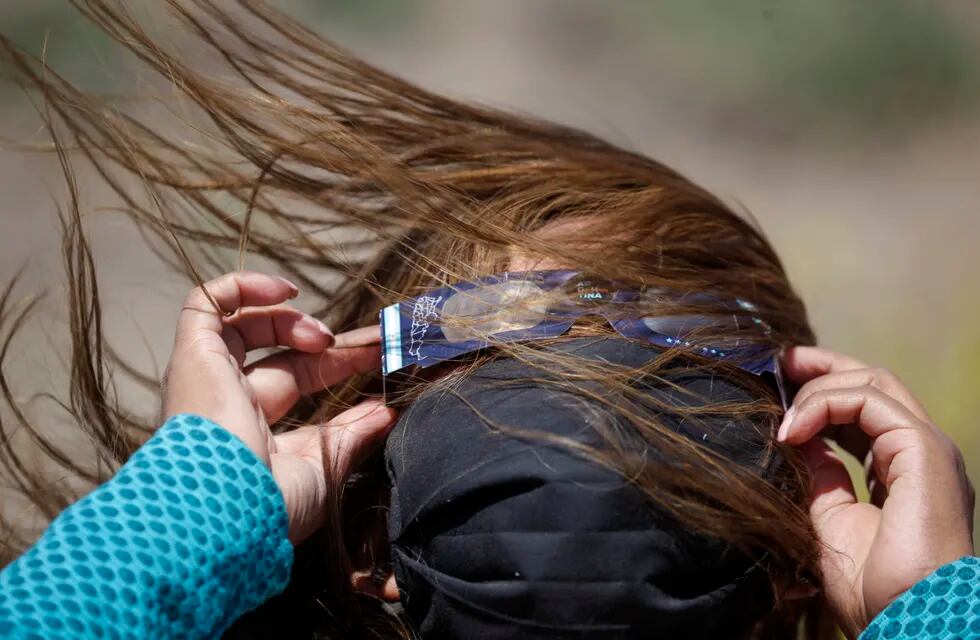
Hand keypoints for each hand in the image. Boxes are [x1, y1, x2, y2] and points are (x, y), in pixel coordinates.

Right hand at [161, 271, 395, 542]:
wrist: (225, 511)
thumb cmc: (268, 504)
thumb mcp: (322, 470)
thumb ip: (350, 436)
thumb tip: (385, 413)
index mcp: (253, 432)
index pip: (300, 383)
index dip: (339, 365)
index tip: (382, 358)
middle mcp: (226, 402)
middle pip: (282, 355)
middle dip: (331, 344)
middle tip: (375, 341)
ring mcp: (207, 376)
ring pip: (243, 325)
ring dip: (291, 320)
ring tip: (325, 338)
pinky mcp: (193, 354)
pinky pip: (205, 303)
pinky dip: (243, 287)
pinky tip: (285, 292)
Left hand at [778, 347, 974, 637]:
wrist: (907, 622)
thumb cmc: (874, 588)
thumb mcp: (828, 519)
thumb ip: (818, 474)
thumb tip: (794, 435)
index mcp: (901, 469)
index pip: (865, 406)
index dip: (822, 389)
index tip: (782, 381)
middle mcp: (919, 452)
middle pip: (873, 382)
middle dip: (822, 366)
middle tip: (779, 363)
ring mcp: (927, 449)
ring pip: (874, 382)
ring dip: (819, 386)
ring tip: (782, 413)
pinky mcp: (924, 451)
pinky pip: (872, 401)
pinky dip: (827, 404)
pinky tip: (795, 430)